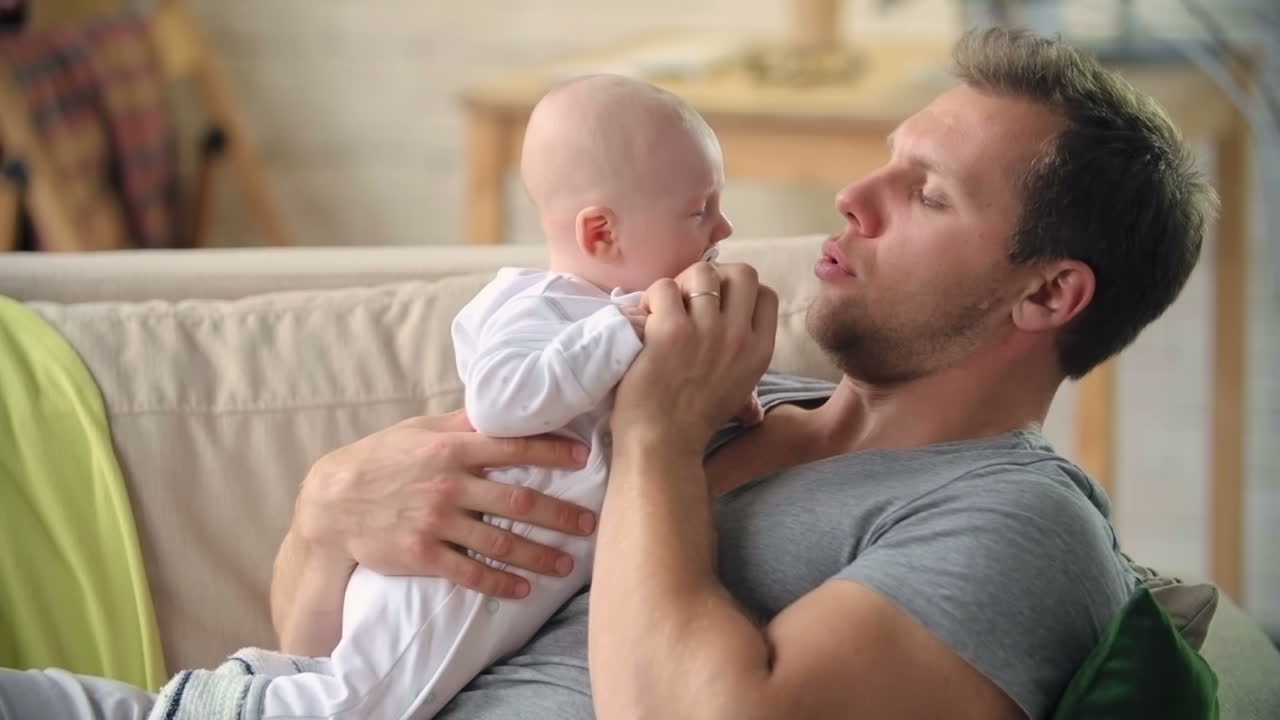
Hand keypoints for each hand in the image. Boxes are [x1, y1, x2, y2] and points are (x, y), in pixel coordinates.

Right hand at [294, 411, 595, 597]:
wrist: (331, 503)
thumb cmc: (380, 458)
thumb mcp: (419, 429)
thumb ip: (462, 422)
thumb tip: (502, 406)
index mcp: (452, 448)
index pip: (514, 447)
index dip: (552, 452)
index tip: (583, 458)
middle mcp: (450, 484)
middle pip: (519, 501)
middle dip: (560, 515)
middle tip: (589, 524)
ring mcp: (437, 522)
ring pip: (501, 542)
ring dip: (539, 555)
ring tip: (567, 565)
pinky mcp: (423, 555)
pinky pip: (471, 573)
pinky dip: (501, 583)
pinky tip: (524, 588)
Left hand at [612, 262, 777, 453]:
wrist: (663, 444)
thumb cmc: (695, 422)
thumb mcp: (739, 392)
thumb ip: (744, 360)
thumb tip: (744, 348)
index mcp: (760, 351)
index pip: (766, 294)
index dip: (740, 291)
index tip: (718, 304)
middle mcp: (738, 336)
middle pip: (742, 273)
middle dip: (715, 277)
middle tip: (690, 298)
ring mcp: (706, 331)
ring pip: (701, 272)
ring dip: (679, 286)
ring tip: (663, 309)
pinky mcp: (670, 331)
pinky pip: (664, 288)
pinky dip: (651, 298)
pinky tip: (645, 319)